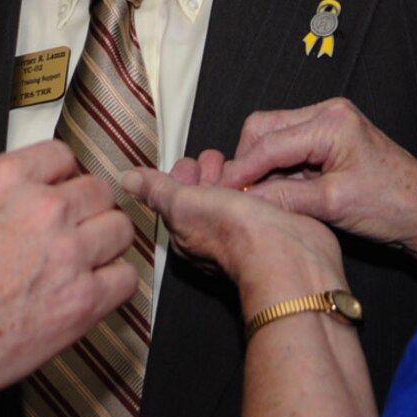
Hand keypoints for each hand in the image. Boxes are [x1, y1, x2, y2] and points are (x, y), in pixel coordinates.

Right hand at [0, 141, 135, 405]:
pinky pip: (126, 278)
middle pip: (98, 190)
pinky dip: (115, 284)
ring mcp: (70, 252)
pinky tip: (97, 290)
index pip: (61, 156)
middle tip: (79, 230)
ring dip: (107, 244)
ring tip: (91, 260)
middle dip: (90, 209)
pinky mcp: (84, 299)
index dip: (64, 177)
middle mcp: (45, 208)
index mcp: (7, 180)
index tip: (63, 191)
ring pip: (119, 229)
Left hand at [124, 164, 345, 303]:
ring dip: (234, 177)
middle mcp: (213, 236)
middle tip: (214, 162)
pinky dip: (258, 185)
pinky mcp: (271, 226)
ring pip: (233, 196)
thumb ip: (157, 190)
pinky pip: (259, 200)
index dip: (182, 176)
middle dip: (208, 173)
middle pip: (205, 195)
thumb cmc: (236, 237)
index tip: (191, 164)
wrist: (288, 254)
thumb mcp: (183, 203)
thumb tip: (129, 180)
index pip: (177, 197)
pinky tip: (262, 177)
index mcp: (186, 233)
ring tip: (238, 166)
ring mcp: (244, 232)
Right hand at [219, 98, 416, 281]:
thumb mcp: (333, 206)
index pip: (269, 143)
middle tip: (238, 194)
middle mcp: (329, 113)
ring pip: (274, 137)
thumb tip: (242, 199)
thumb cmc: (393, 206)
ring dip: (263, 166)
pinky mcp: (331, 139)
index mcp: (332, 122)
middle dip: (249, 161)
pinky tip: (277, 192)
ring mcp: (330, 123)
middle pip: (265, 129)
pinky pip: (291, 147)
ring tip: (259, 197)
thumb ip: (284, 198)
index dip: (241, 169)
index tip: (219, 191)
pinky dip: (279, 169)